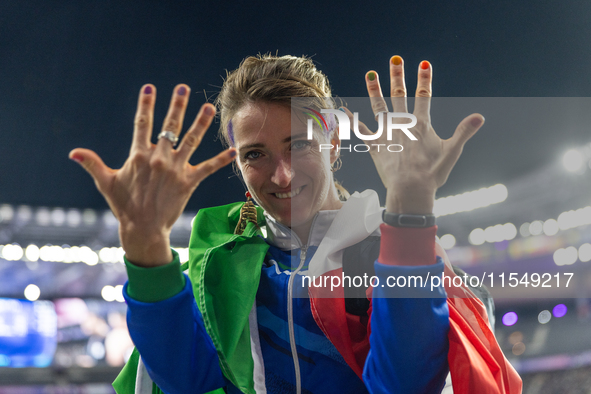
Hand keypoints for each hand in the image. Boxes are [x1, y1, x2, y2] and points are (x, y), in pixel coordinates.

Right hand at [69, 84, 235, 266]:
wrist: (142, 228)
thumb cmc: (123, 205)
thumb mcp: (106, 182)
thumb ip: (92, 164)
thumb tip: (73, 152)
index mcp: (139, 156)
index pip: (142, 124)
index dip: (146, 105)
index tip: (150, 88)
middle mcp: (159, 158)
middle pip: (170, 126)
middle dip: (176, 105)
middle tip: (183, 88)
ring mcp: (175, 169)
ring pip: (191, 141)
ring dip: (200, 123)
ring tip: (208, 107)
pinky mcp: (189, 182)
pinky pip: (208, 168)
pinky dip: (221, 159)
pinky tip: (233, 149)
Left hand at [343, 56, 483, 213]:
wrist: (410, 190)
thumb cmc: (432, 174)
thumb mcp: (452, 152)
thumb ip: (464, 132)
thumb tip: (480, 117)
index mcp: (420, 125)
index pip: (424, 96)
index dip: (425, 79)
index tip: (424, 64)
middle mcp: (402, 125)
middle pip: (399, 96)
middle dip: (398, 76)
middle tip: (395, 60)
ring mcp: (387, 134)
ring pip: (379, 107)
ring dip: (374, 90)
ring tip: (370, 74)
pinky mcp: (375, 146)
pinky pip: (361, 131)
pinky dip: (352, 120)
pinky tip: (344, 110)